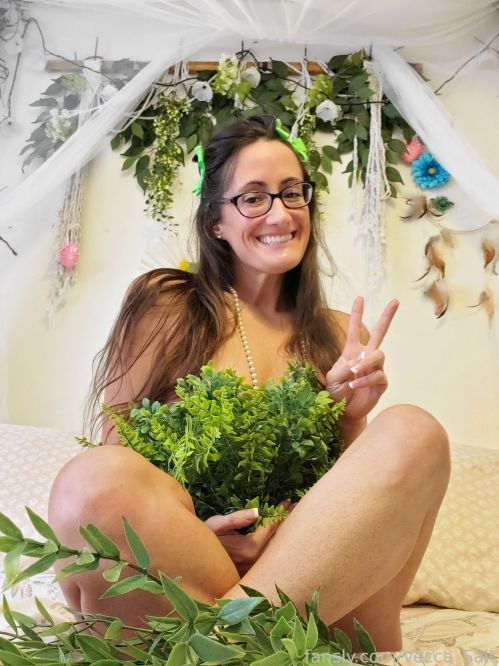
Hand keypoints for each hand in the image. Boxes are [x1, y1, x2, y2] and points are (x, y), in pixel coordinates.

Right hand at [205, 502, 292, 575]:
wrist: (197, 561)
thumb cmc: (205, 538)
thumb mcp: (218, 524)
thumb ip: (236, 518)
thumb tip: (256, 511)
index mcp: (250, 548)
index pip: (271, 527)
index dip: (280, 512)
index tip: (288, 500)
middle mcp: (257, 560)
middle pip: (279, 538)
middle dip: (289, 521)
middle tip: (298, 507)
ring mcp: (257, 567)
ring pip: (277, 547)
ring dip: (285, 531)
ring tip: (295, 517)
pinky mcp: (255, 570)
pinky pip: (272, 553)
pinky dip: (278, 540)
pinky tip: (281, 532)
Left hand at [326, 296, 398, 423]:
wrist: (343, 411)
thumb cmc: (335, 393)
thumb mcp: (331, 377)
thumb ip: (341, 368)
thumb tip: (357, 365)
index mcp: (352, 352)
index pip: (355, 329)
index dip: (357, 314)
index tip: (360, 298)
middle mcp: (366, 357)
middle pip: (380, 333)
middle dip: (387, 317)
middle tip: (395, 301)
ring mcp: (375, 369)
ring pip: (378, 355)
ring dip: (365, 363)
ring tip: (353, 373)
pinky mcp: (381, 383)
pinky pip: (378, 375)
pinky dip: (365, 379)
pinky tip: (355, 385)